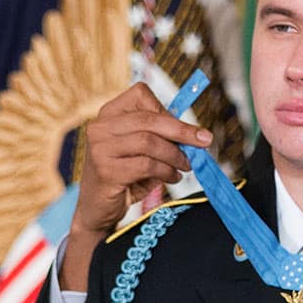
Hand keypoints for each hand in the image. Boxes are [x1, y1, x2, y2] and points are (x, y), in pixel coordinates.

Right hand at [59, 83, 211, 290]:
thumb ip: (162, 135)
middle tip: (204, 142)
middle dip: (182, 131)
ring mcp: (100, 149)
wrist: (98, 208)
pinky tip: (172, 177)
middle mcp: (100, 127)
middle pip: (149, 119)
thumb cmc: (125, 174)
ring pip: (149, 142)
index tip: (187, 127)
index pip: (141, 95)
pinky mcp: (105, 171)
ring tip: (185, 166)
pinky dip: (166, 171)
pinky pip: (146, 165)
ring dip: (175, 155)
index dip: (168, 110)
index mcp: (109, 113)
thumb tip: (198, 135)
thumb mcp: (142, 149)